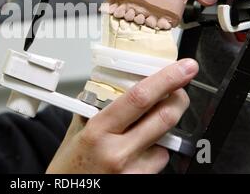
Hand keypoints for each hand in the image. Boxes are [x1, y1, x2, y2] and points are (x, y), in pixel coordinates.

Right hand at [46, 59, 197, 173]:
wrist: (65, 193)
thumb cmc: (70, 166)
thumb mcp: (77, 131)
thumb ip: (95, 107)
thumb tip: (113, 84)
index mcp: (98, 130)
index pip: (139, 98)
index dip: (166, 80)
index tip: (183, 69)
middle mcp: (117, 151)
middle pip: (164, 117)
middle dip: (179, 99)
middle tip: (180, 90)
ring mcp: (132, 170)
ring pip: (167, 141)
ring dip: (164, 130)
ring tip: (144, 131)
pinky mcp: (140, 181)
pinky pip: (160, 160)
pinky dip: (156, 150)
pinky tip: (139, 152)